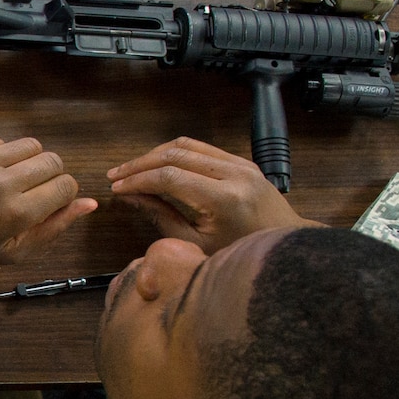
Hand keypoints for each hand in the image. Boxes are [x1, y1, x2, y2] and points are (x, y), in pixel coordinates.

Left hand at [0, 137, 95, 265]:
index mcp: (17, 213)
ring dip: (28, 161)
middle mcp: (2, 182)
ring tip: (10, 178)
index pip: (66, 186)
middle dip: (50, 176)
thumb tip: (90, 203)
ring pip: (31, 145)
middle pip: (54, 161)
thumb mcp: (11, 251)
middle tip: (29, 190)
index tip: (46, 202)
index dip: (62, 195)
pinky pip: (1, 140)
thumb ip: (54, 228)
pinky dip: (1, 154)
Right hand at [107, 138, 320, 254]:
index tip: (116, 188)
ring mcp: (241, 163)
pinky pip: (201, 148)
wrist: (283, 244)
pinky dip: (174, 153)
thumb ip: (162, 217)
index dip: (138, 180)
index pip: (169, 177)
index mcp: (224, 199)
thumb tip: (130, 197)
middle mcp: (235, 174)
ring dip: (154, 154)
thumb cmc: (238, 253)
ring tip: (131, 169)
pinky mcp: (242, 160)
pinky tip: (157, 165)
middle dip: (140, 164)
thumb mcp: (195, 243)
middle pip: (176, 155)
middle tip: (115, 175)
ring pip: (187, 145)